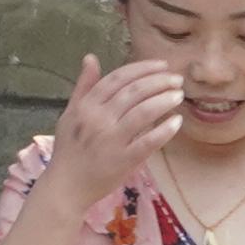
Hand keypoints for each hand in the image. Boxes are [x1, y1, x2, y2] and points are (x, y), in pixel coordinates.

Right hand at [32, 56, 190, 232]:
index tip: (161, 65)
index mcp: (85, 106)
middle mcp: (97, 119)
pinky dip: (164, 131)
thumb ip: (83, 87)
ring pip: (142, 112)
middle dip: (158, 81)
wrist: (65, 186)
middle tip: (176, 79)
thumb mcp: (70, 114)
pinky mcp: (122, 160)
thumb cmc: (69, 149)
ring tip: (178, 95)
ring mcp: (110, 140)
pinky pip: (147, 142)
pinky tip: (177, 122)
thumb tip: (90, 57)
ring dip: (164, 100)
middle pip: (133, 92)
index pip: (117, 79)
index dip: (141, 69)